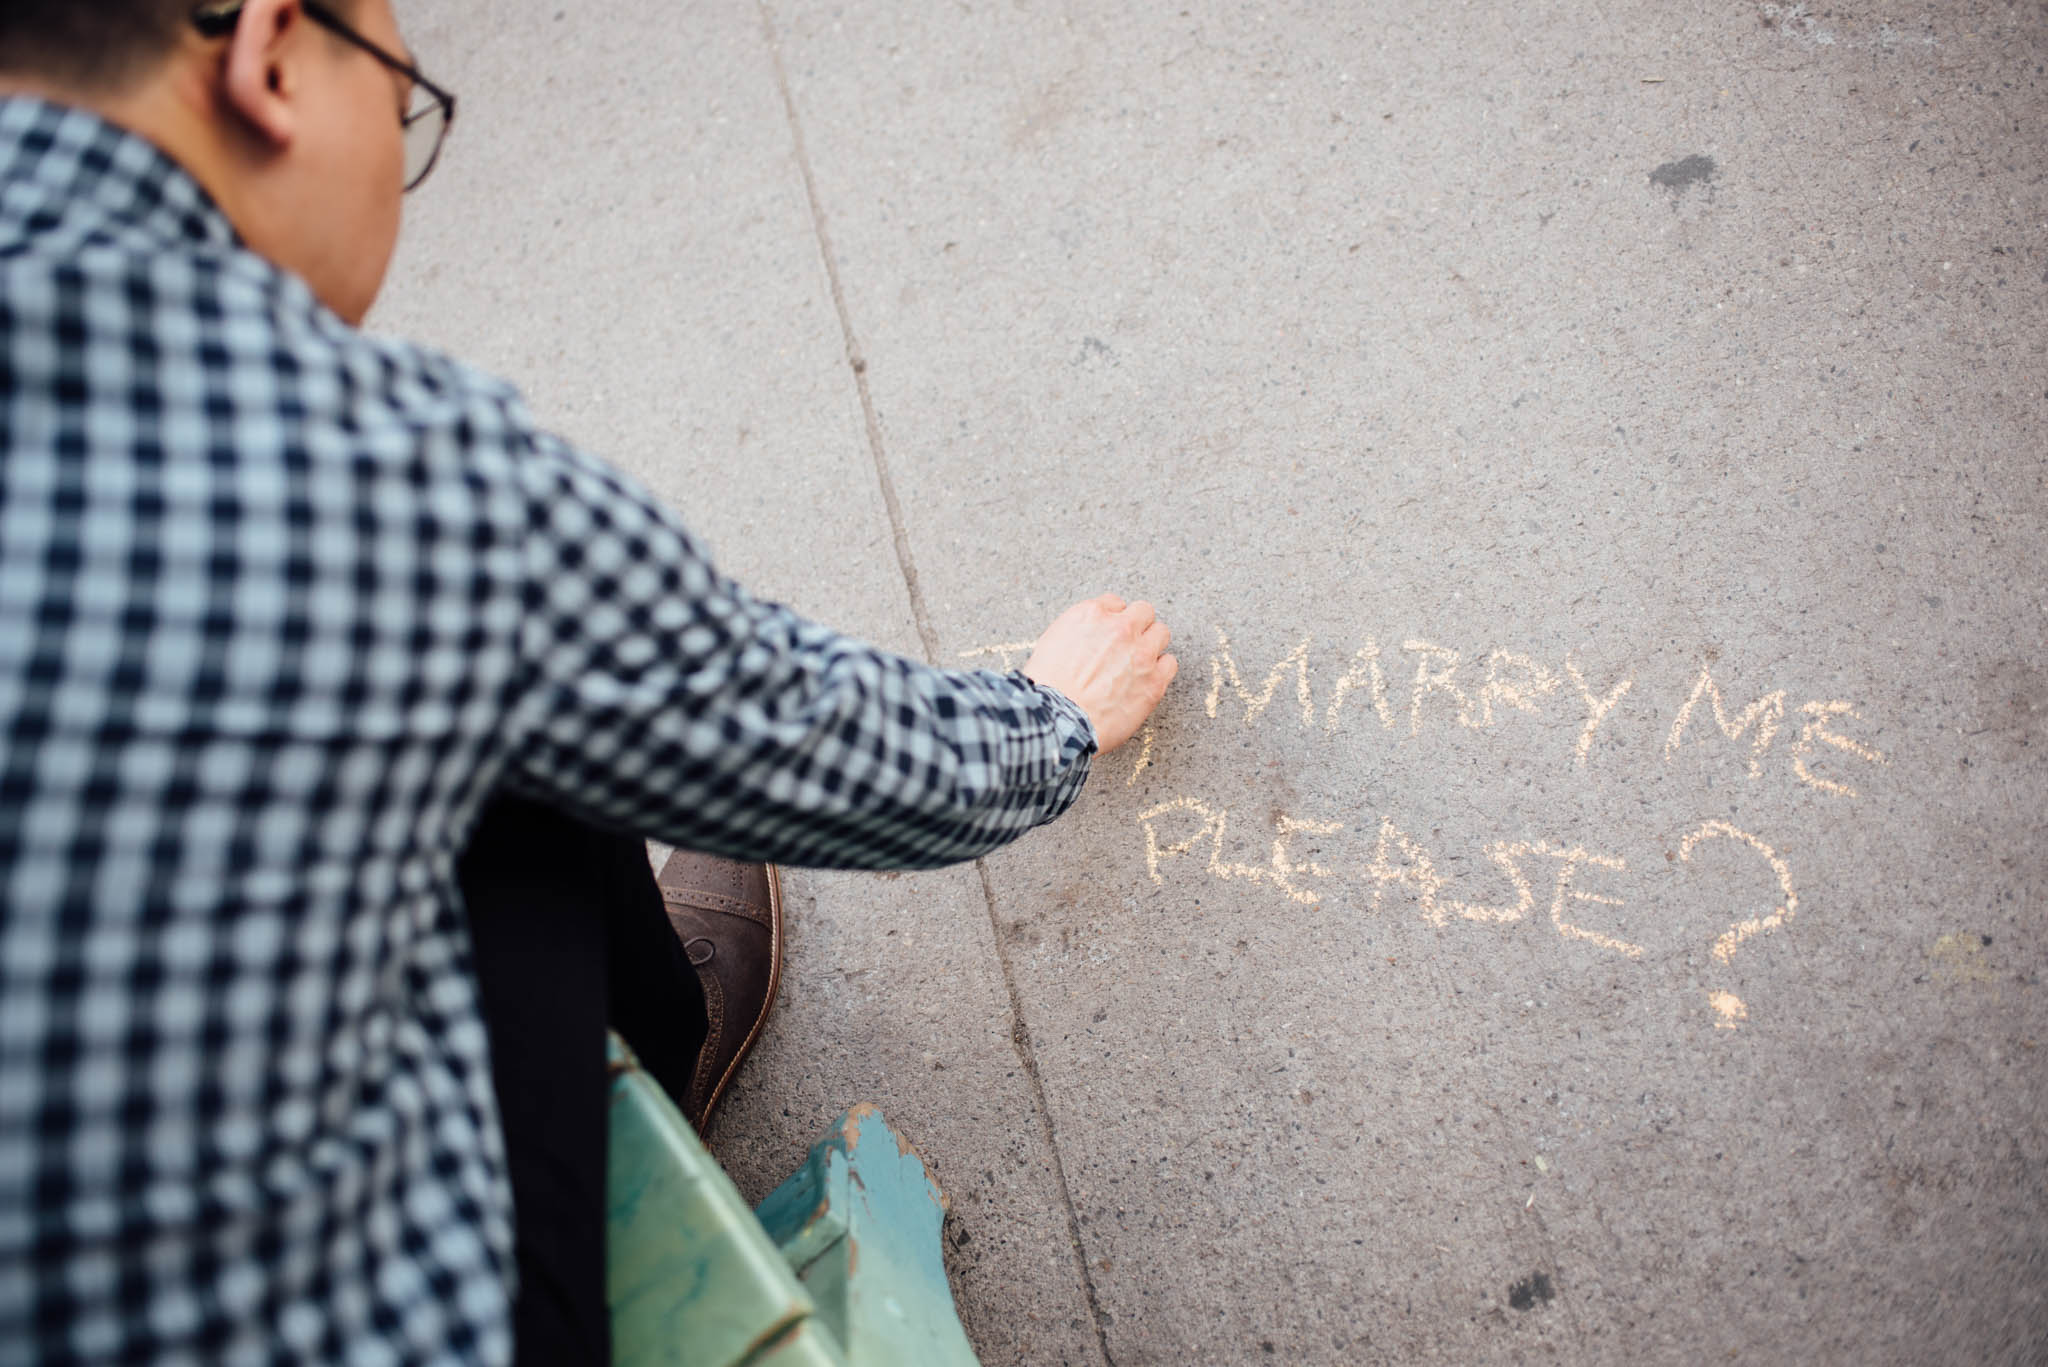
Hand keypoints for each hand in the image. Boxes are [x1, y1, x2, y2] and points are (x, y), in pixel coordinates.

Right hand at [1021, 594, 1176, 752]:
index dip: (1112, 621)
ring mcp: (1140, 653)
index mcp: (1091, 615)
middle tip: (1127, 647)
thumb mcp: (1052, 644)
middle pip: (1143, 611)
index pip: (1114, 603)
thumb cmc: (1047, 688)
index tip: (1109, 635)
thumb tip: (1087, 638)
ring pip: (1161, 632)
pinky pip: (1170, 663)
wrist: (1058, 719)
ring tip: (1139, 663)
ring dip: (1151, 645)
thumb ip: (1077, 633)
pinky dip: (1161, 670)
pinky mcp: (1154, 680)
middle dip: (1136, 626)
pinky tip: (1147, 680)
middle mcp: (1120, 628)